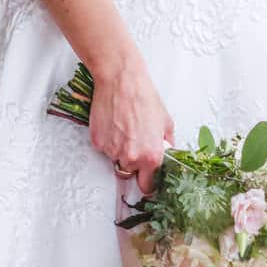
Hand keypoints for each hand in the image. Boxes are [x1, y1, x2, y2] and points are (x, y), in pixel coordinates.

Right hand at [88, 61, 175, 194]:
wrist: (121, 81)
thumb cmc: (143, 97)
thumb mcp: (166, 121)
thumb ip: (167, 143)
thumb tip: (167, 152)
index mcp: (151, 156)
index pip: (148, 186)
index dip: (148, 181)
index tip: (146, 178)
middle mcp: (131, 158)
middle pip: (130, 172)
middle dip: (133, 162)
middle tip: (135, 141)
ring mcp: (112, 151)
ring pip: (116, 160)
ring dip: (120, 150)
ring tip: (124, 127)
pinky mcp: (98, 142)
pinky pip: (104, 148)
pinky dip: (108, 140)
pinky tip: (114, 124)